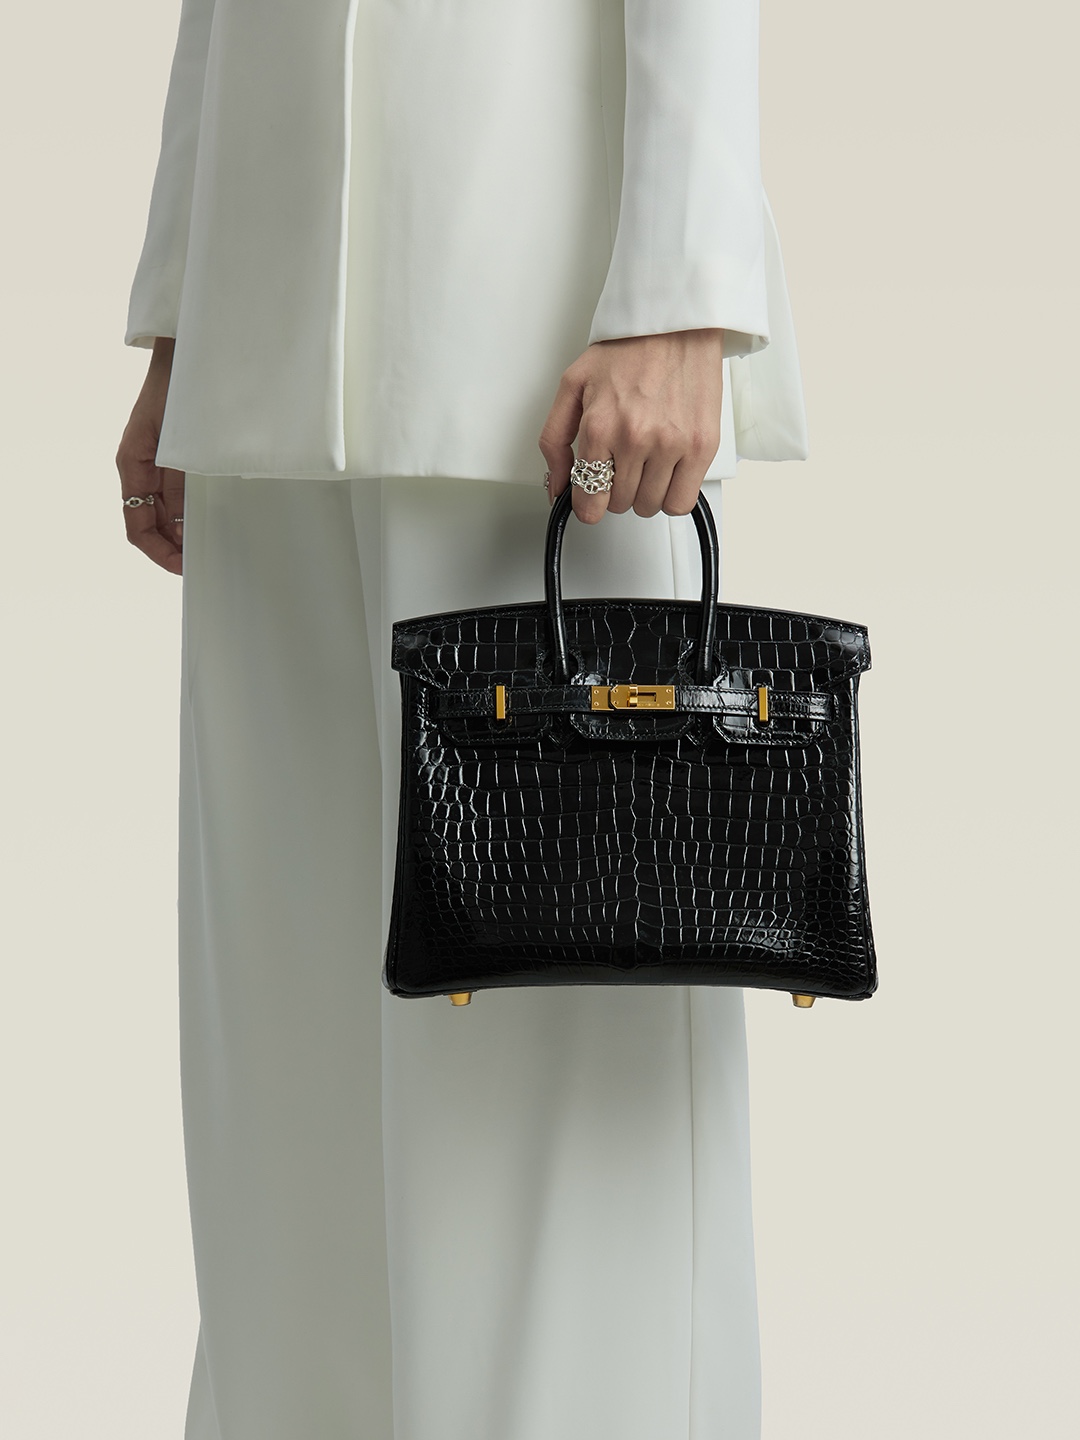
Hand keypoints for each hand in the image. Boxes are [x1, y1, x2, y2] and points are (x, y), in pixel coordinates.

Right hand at [115, 337, 184, 573]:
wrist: (188, 355)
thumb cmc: (179, 389)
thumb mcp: (177, 440)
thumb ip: (178, 481)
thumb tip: (181, 526)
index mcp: (132, 466)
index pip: (137, 526)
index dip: (159, 551)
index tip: (183, 566)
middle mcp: (141, 470)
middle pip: (150, 525)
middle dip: (172, 548)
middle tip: (201, 563)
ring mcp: (157, 465)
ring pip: (164, 514)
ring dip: (181, 534)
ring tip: (206, 548)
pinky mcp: (174, 458)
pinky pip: (176, 496)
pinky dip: (189, 514)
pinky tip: (207, 522)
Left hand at [538, 328, 723, 523]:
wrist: (674, 322)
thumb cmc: (627, 348)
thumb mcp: (572, 386)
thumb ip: (554, 441)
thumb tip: (556, 488)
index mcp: (600, 426)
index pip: (589, 499)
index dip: (588, 502)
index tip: (592, 496)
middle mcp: (635, 438)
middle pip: (619, 505)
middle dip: (616, 490)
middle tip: (621, 462)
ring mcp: (671, 444)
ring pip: (650, 506)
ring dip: (644, 492)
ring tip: (645, 462)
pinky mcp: (702, 446)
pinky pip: (682, 501)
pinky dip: (673, 495)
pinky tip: (667, 472)